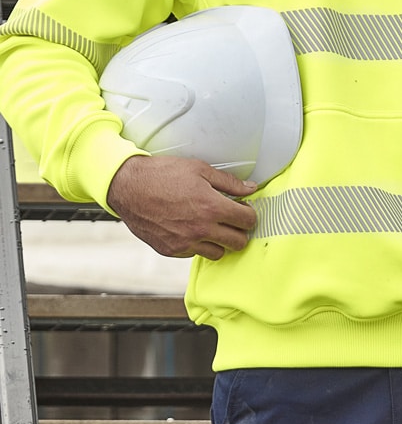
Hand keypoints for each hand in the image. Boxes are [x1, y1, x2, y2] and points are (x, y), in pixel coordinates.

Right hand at [107, 154, 256, 260]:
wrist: (129, 188)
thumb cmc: (162, 175)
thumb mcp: (200, 169)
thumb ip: (229, 182)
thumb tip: (250, 188)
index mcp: (211, 207)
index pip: (247, 221)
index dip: (249, 214)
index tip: (244, 209)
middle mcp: (201, 230)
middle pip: (238, 242)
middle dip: (240, 231)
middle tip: (233, 220)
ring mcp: (185, 243)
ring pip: (218, 253)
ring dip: (220, 241)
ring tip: (213, 225)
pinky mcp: (171, 250)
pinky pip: (195, 254)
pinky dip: (199, 245)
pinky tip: (193, 229)